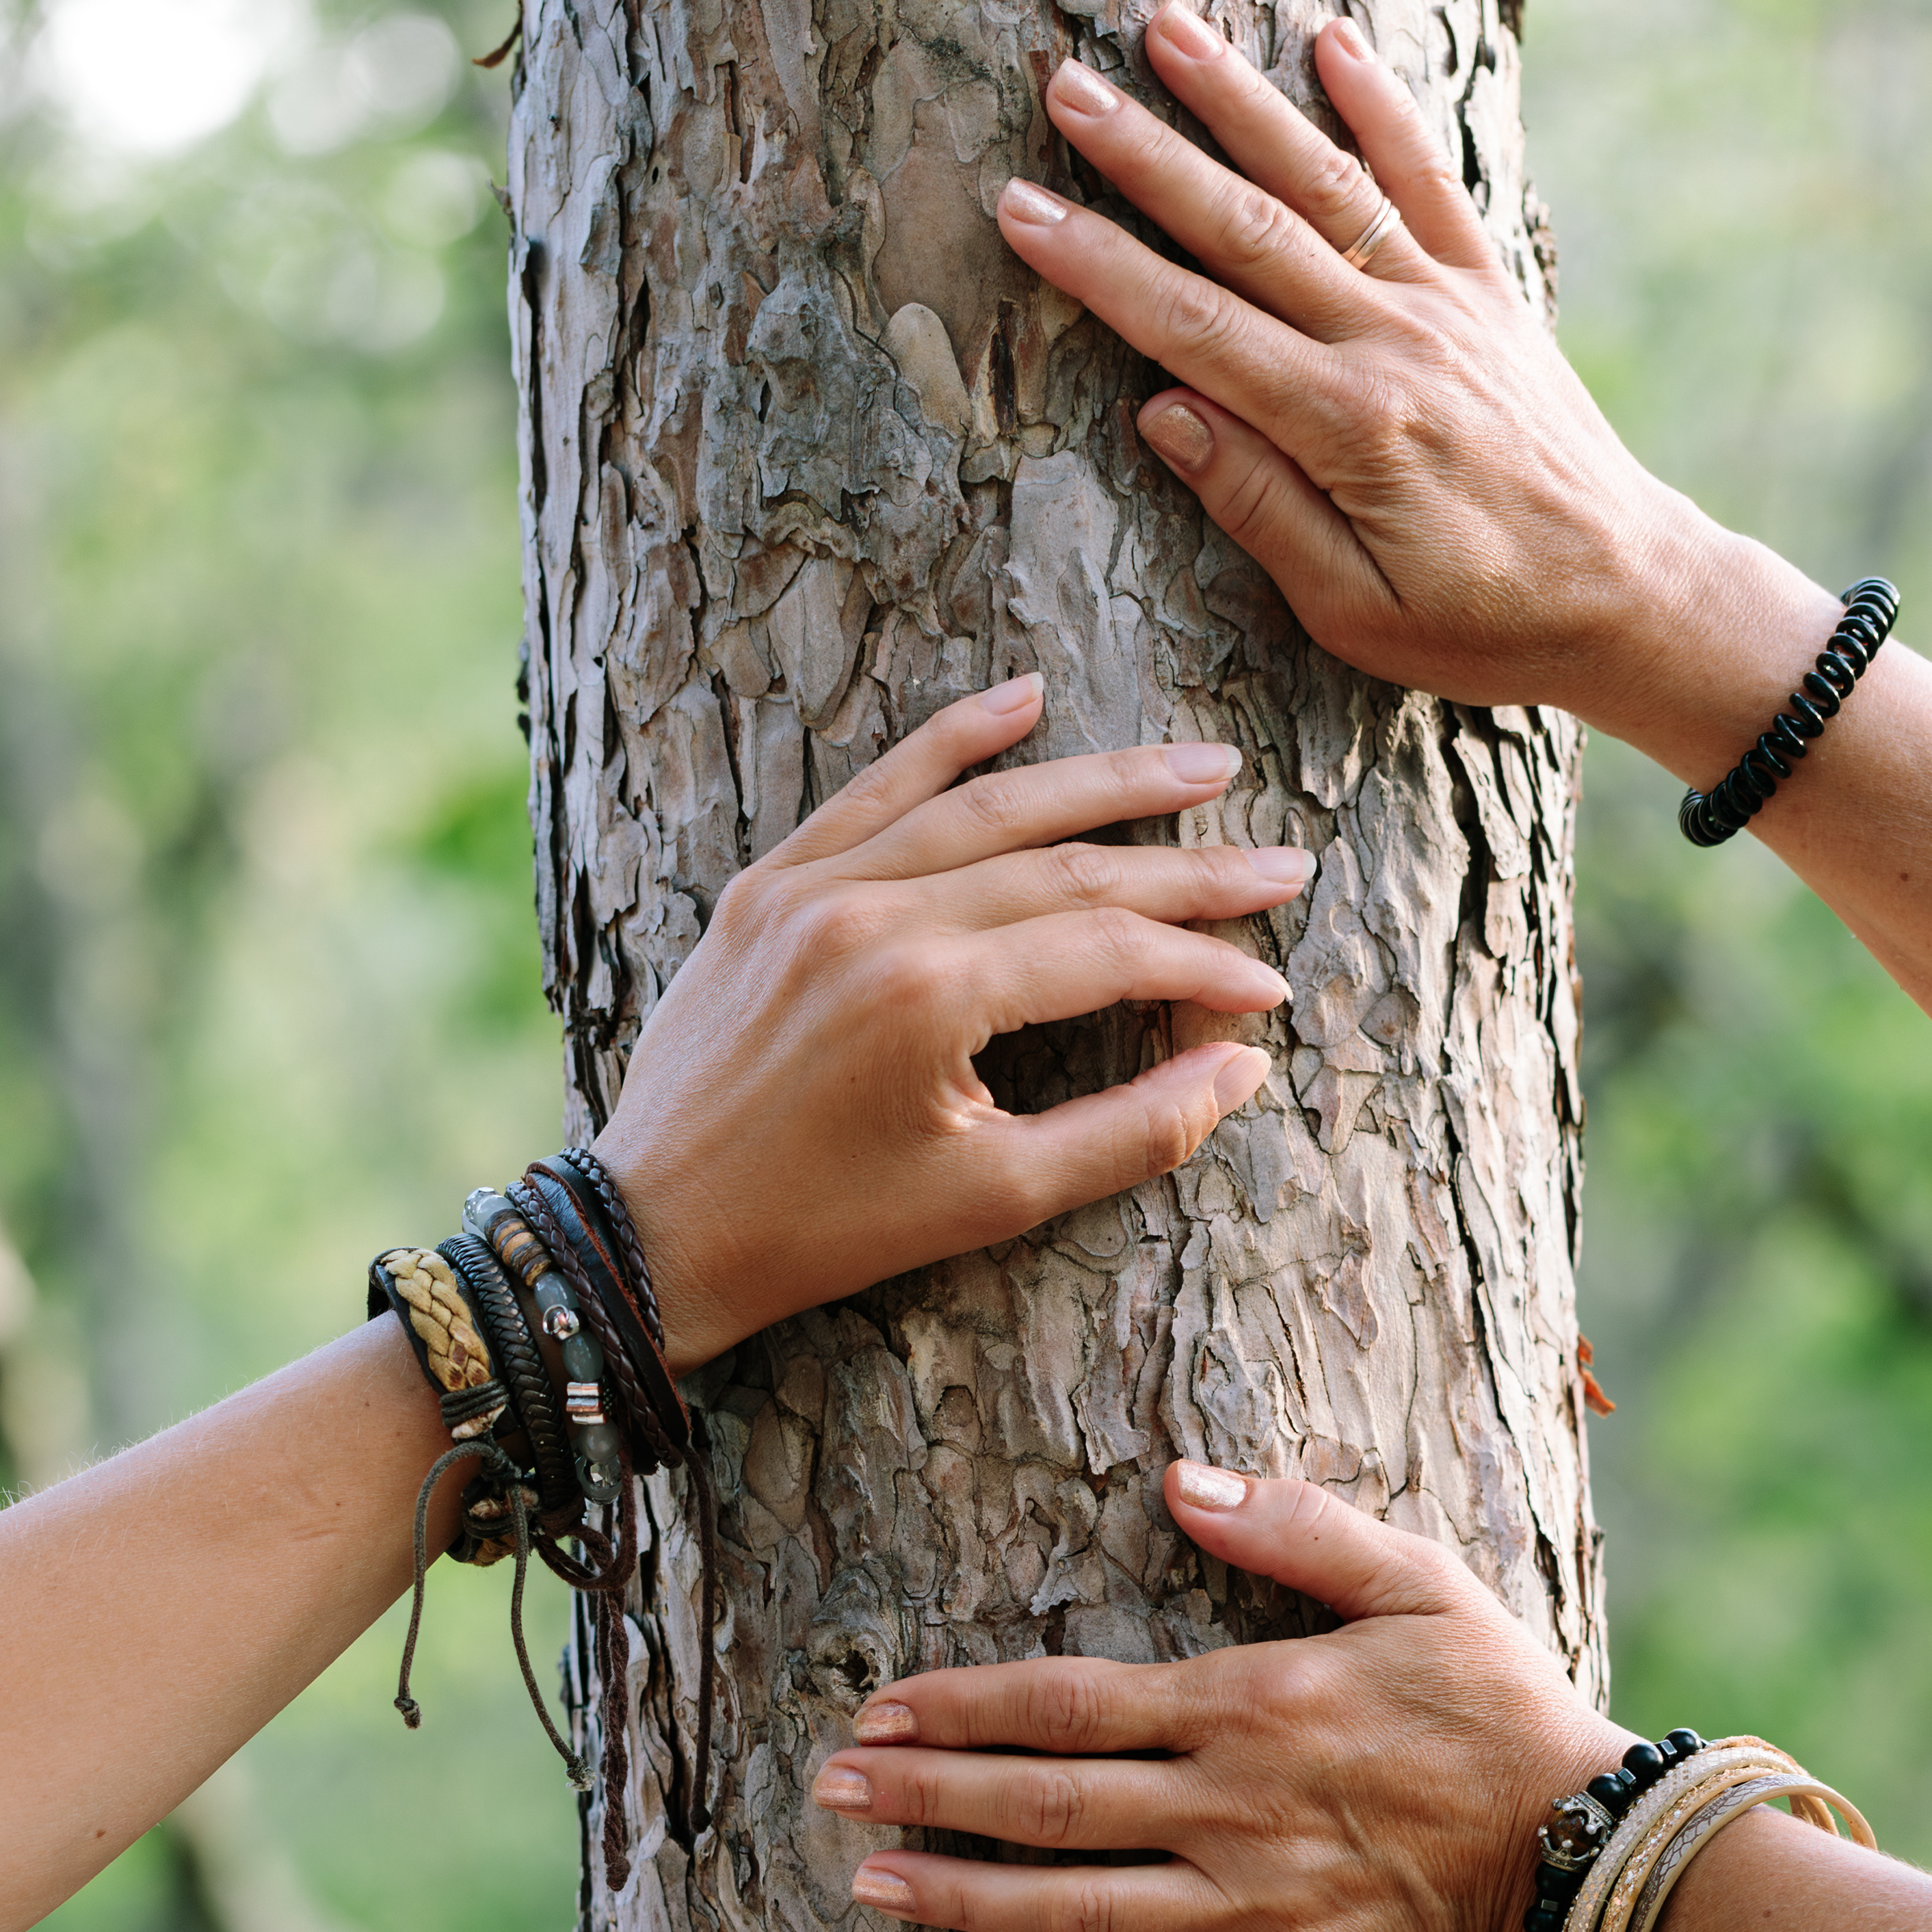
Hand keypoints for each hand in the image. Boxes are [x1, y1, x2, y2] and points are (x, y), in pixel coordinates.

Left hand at [593, 678, 1307, 1367]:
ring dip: (1100, 781)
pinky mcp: (769, 886)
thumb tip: (1237, 1070)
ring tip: (1199, 765)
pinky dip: (951, 740)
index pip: (1104, 949)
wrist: (651, 1234)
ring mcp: (813, 891)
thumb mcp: (986, 1202)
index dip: (1200, 963)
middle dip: (1184, 867)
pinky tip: (1026, 697)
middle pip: (1062, 865)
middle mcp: (873, 919)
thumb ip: (1125, 1135)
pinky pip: (874, 789)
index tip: (1269, 988)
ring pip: (983, 806)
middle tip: (1280, 863)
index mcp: (928, 998)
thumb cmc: (819, 1233)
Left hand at [808, 1461, 1629, 1931]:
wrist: (1595, 1848)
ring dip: (965, 1899)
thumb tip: (1178, 1481)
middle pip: (1043, 1801)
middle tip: (828, 1793)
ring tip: (872, 1888)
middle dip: (925, 1794)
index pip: (1065, 1702)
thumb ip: (1292, 1528)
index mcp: (1246, 1704)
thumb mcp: (1416, 1581)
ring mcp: (1251, 1907)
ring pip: (1078, 1908)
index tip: (878, 1710)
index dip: (961, 1707)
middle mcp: (1226, 1807)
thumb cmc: (1506, 1707)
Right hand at [993, 8, 1816, 758]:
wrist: (1632, 596)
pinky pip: (1428, 180)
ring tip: (1165, 27)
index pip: (1193, 327)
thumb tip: (1162, 413)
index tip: (1023, 209)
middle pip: (1244, 229)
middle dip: (1146, 155)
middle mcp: (1393, 343)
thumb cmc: (1486, 627)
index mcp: (1347, 428)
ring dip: (1241, 100)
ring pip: (1325, 181)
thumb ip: (1260, 507)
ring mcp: (1445, 305)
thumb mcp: (1355, 611)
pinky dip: (1380, 106)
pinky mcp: (1489, 293)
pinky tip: (1328, 40)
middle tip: (1063, 87)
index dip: (1100, 265)